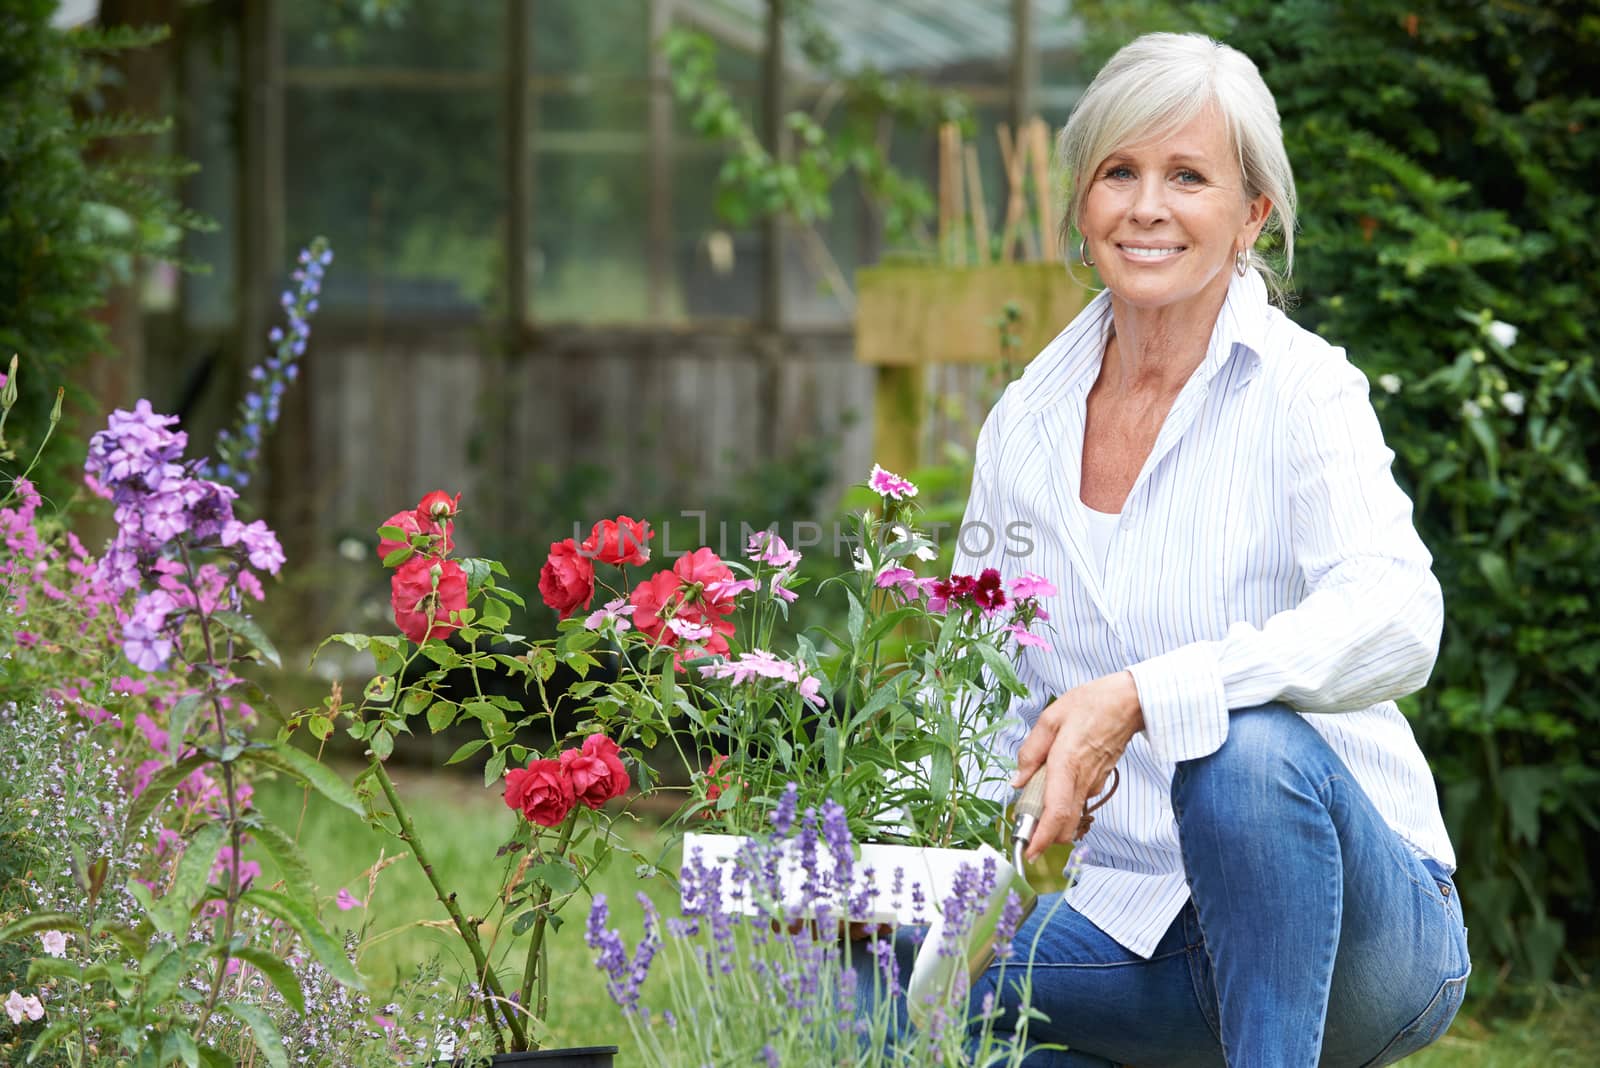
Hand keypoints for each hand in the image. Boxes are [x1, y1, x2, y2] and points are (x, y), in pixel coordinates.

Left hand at [1011, 671, 1143, 861]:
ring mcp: (1094, 783)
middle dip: (1043, 834)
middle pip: (1064, 825)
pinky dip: (1062, 801)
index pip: (1056, 813)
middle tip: (1023, 824)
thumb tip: (1018, 780)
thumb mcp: (1050, 718)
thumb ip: (1031, 751)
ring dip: (1051, 816)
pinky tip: (1053, 781)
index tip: (1028, 852)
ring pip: (1070, 814)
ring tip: (1035, 794)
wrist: (1129, 702)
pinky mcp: (1099, 781)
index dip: (1042, 837)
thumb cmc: (1091, 704)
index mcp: (1067, 764)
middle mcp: (1082, 780)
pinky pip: (1077, 800)